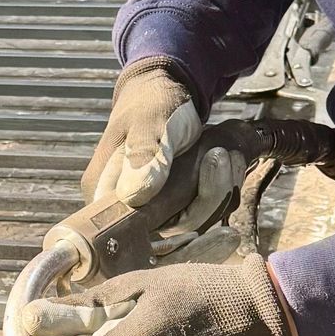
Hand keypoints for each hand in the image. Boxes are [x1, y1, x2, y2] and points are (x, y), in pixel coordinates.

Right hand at [74, 58, 240, 253]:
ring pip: (191, 226)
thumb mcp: (149, 120)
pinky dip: (221, 191)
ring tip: (227, 153)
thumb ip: (145, 155)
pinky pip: (202, 214)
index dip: (170, 244)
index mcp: (104, 194)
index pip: (131, 239)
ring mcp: (152, 211)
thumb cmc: (151, 102)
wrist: (167, 91)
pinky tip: (229, 163)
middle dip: (204, 202)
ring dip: (218, 192)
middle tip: (223, 159)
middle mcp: (125, 210)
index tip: (205, 224)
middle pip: (169, 238)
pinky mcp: (174, 207)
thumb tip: (137, 194)